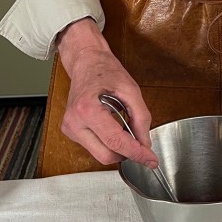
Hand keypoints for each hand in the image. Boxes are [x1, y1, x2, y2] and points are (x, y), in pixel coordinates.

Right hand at [56, 18, 159, 168]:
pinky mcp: (71, 132)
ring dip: (118, 148)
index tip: (151, 160)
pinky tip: (114, 127)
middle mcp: (74, 122)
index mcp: (87, 109)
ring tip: (124, 126)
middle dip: (127, 153)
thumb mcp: (130, 90)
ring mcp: (70, 129)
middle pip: (106, 155)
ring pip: (100, 154)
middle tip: (142, 145)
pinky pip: (95, 147)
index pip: (115, 142)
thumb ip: (141, 118)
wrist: (86, 62)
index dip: (136, 153)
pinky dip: (109, 143)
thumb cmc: (105, 70)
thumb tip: (145, 142)